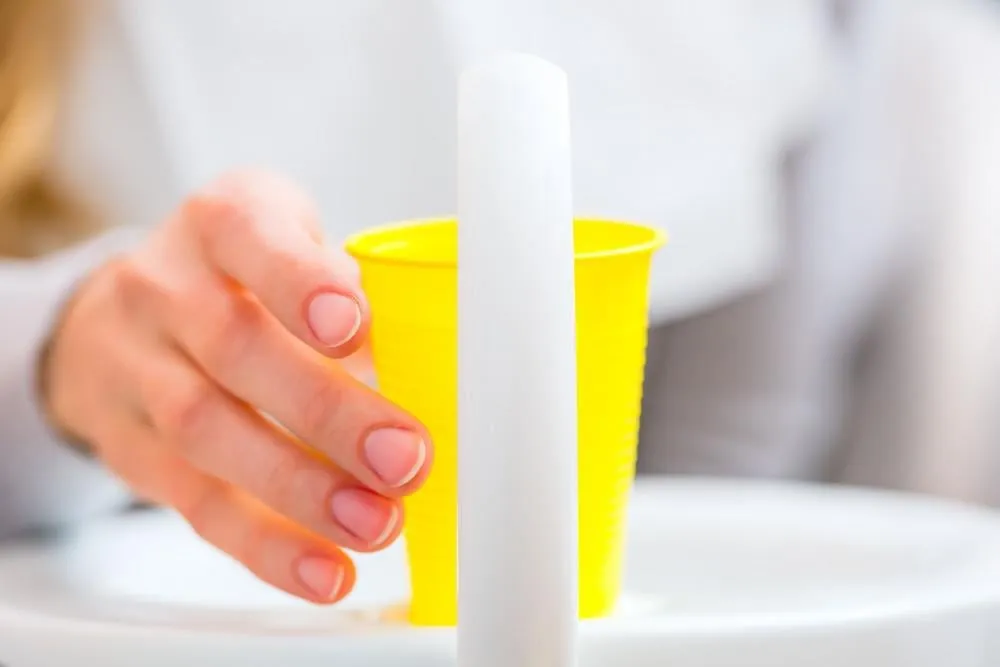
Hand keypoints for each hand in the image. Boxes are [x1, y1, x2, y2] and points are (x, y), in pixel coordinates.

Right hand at [42, 170, 431, 602]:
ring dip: (301, 488)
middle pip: (235, 350)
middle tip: (403, 457)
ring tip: (375, 522)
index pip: (247, 235)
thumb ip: (347, 288)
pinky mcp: (135, 449)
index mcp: (219, 223)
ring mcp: (138, 370)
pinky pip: (196, 503)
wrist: (116, 320)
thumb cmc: (237, 277)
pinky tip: (324, 569)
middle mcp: (165, 290)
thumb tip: (435, 361)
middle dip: (326, 411)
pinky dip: (266, 545)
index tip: (351, 325)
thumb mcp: (287, 242)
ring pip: (208, 433)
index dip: (298, 281)